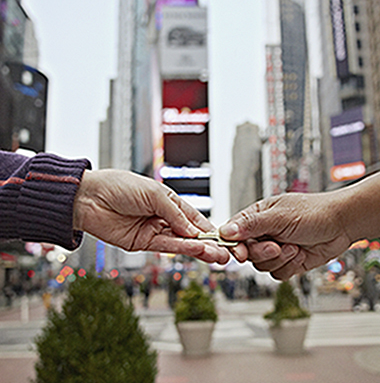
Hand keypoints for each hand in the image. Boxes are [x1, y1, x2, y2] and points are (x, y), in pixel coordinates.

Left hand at [73, 170, 229, 263]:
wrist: (87, 198)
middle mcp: (164, 219)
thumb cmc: (118, 187)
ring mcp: (153, 232)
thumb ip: (175, 213)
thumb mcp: (154, 193)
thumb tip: (194, 231)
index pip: (196, 218)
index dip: (211, 229)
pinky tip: (197, 249)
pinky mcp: (141, 244)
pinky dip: (182, 248)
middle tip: (228, 253)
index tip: (227, 238)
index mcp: (170, 203)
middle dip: (211, 244)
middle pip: (192, 234)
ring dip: (200, 250)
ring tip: (218, 256)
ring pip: (182, 243)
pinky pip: (166, 246)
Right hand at [220, 193, 352, 279]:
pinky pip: (278, 274)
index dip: (234, 247)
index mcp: (257, 217)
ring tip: (295, 247)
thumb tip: (224, 231)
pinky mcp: (289, 262)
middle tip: (278, 246)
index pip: (232, 235)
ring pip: (262, 267)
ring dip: (280, 260)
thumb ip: (252, 225)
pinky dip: (290, 266)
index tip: (241, 253)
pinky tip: (301, 253)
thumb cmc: (315, 212)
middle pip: (247, 255)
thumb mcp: (280, 216)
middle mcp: (264, 234)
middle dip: (263, 253)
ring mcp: (277, 249)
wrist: (343, 224)